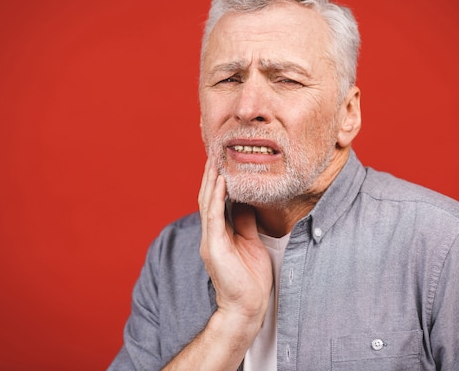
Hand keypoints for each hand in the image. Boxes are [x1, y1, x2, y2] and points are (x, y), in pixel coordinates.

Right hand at [198, 159, 272, 329]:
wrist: (247, 306)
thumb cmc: (250, 278)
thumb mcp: (251, 242)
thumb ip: (245, 222)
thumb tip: (247, 203)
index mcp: (219, 233)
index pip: (216, 200)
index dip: (218, 180)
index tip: (223, 160)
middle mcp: (211, 234)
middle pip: (209, 197)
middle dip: (211, 174)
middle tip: (216, 151)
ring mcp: (210, 240)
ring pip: (208, 202)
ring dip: (211, 180)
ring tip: (215, 159)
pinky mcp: (214, 247)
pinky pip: (214, 216)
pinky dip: (217, 197)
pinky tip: (221, 181)